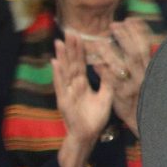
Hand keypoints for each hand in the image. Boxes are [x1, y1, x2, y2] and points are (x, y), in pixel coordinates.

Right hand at [52, 33, 114, 166]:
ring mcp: (67, 92)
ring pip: (64, 71)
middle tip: (69, 31)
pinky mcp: (63, 100)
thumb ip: (107, 82)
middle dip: (71, 48)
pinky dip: (57, 74)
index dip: (81, 50)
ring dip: (61, 57)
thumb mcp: (105, 97)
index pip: (81, 63)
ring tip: (59, 42)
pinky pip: (60, 85)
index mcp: (82, 84)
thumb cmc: (94, 117)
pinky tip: (55, 62)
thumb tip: (112, 67)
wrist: (87, 135)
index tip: (80, 35)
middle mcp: (73, 85)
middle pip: (72, 63)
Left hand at [86, 17, 156, 136]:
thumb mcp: (146, 78)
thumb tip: (140, 43)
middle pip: (135, 53)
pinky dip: (103, 71)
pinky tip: (93, 62)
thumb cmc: (144, 97)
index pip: (146, 47)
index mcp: (149, 70)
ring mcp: (133, 86)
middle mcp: (143, 77)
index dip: (139, 33)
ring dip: (109, 52)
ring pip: (122, 66)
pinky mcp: (121, 96)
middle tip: (114, 25)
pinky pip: (111, 82)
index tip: (130, 20)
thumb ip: (143, 62)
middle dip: (125, 38)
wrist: (144, 121)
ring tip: (98, 41)